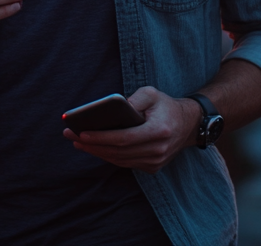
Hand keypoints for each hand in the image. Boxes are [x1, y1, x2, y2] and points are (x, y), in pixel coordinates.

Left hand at [64, 87, 200, 173]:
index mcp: (159, 131)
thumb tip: (111, 108)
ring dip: (97, 152)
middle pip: (118, 152)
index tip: (82, 133)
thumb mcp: (152, 93)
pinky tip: (94, 147)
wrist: (188, 124)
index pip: (125, 138)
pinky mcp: (153, 167)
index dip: (102, 137)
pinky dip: (108, 156)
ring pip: (119, 160)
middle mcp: (158, 150)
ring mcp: (156, 162)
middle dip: (92, 144)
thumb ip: (134, 99)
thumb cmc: (165, 105)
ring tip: (77, 141)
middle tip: (71, 136)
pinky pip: (125, 163)